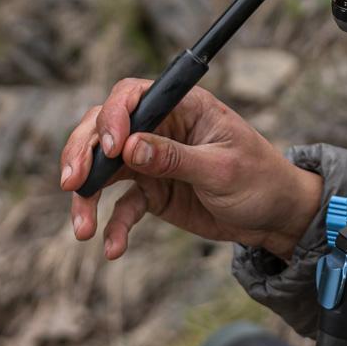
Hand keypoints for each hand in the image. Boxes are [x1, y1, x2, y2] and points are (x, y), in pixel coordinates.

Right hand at [58, 77, 322, 261]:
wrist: (275, 217)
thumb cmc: (260, 180)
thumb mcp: (221, 170)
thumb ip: (175, 159)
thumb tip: (130, 148)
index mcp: (183, 107)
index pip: (132, 96)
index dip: (113, 117)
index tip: (112, 149)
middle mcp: (160, 128)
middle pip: (104, 130)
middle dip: (82, 154)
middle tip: (71, 183)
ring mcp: (151, 160)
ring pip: (103, 168)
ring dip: (86, 196)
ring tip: (82, 230)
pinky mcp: (151, 192)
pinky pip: (121, 206)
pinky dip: (113, 226)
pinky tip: (112, 249)